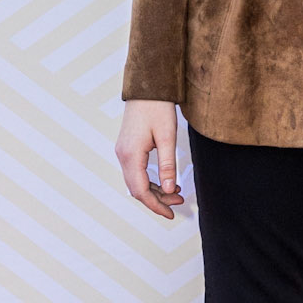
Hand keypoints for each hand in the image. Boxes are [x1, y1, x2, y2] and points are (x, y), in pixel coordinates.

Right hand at [116, 99, 183, 220]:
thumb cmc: (158, 108)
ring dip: (156, 190)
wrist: (147, 87)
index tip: (171, 214)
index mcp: (131, 155)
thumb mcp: (168, 137)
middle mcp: (123, 156)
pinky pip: (137, 172)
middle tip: (180, 203)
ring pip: (137, 181)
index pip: (141, 191)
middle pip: (137, 189)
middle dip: (158, 199)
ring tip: (177, 193)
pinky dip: (151, 180)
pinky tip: (167, 181)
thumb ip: (168, 165)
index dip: (156, 205)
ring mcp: (123, 152)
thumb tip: (171, 190)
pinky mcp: (127, 148)